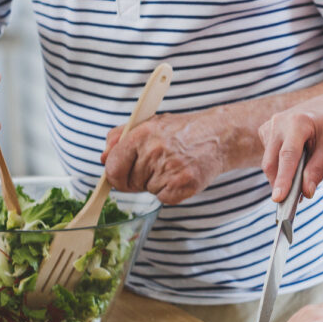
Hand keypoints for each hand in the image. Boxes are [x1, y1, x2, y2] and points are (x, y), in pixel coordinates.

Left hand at [100, 108, 232, 204]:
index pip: (112, 167)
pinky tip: (180, 176)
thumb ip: (120, 137)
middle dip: (138, 178)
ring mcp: (169, 169)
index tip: (120, 175)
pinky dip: (170, 192)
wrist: (218, 136)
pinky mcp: (183, 184)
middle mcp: (154, 151)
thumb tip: (103, 157)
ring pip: (146, 191)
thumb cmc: (182, 131)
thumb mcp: (149, 123)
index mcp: (142, 134)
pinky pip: (163, 198)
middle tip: (156, 165)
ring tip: (172, 166)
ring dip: (156, 183)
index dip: (114, 175)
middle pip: (128, 183)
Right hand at [258, 91, 322, 202]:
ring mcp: (270, 124)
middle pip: (272, 162)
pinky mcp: (266, 129)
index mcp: (298, 122)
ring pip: (269, 161)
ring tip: (301, 174)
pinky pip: (269, 154)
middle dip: (279, 183)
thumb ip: (317, 169)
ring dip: (281, 173)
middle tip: (291, 201)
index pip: (287, 156)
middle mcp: (279, 121)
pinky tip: (295, 159)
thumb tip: (306, 192)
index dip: (283, 179)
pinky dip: (279, 164)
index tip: (278, 199)